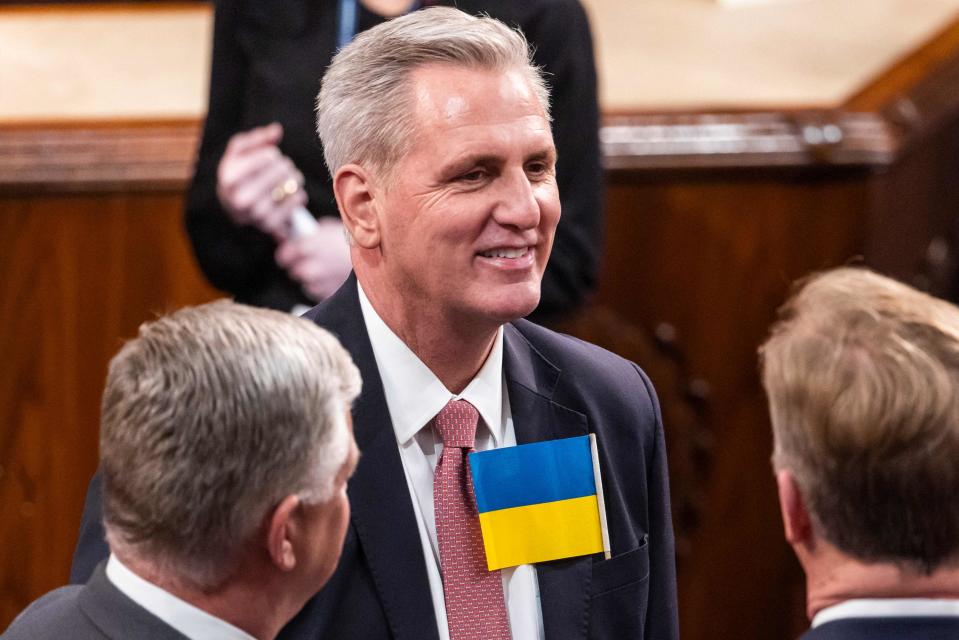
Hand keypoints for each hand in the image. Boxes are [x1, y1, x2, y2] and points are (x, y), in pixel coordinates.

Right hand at [216, 123, 306, 238]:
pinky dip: (298, 193)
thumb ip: (257, 138)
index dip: (273, 154)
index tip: (270, 156)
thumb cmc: (237, 172)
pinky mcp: (272, 224)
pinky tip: (291, 192)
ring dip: (294, 178)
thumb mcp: (238, 151)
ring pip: (292, 185)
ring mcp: (257, 214)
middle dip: (284, 165)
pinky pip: (298, 200)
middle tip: (281, 168)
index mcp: (230, 178)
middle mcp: (242, 199)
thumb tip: (277, 130)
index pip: (269, 157)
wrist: (232, 206)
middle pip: (282, 170)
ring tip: (287, 178)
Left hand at [275, 218, 352, 300]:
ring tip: (326, 269)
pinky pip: (319, 292)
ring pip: (306, 283)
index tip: (288, 254)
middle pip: (294, 270)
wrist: (378, 258)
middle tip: (311, 260)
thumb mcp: (332, 228)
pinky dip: (323, 286)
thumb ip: (312, 234)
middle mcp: (311, 266)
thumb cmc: (357, 240)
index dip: (286, 253)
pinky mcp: (330, 294)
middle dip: (300, 265)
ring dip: (312, 277)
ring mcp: (320, 283)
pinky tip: (333, 278)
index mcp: (309, 246)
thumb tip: (299, 236)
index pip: (284, 254)